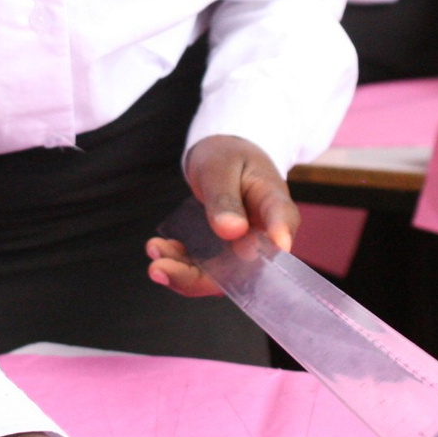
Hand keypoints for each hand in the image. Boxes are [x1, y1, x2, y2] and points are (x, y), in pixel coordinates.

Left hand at [145, 134, 296, 296]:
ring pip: (218, 278)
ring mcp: (243, 251)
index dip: (281, 233)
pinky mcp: (223, 257)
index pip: (283, 219)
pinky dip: (177, 264)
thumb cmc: (229, 158)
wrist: (224, 160)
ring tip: (154, 250)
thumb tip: (232, 231)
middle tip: (159, 268)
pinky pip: (202, 270)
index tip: (277, 245)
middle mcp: (263, 236)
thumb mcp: (221, 167)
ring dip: (182, 273)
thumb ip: (225, 198)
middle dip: (199, 278)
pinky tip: (158, 246)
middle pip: (245, 269)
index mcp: (273, 202)